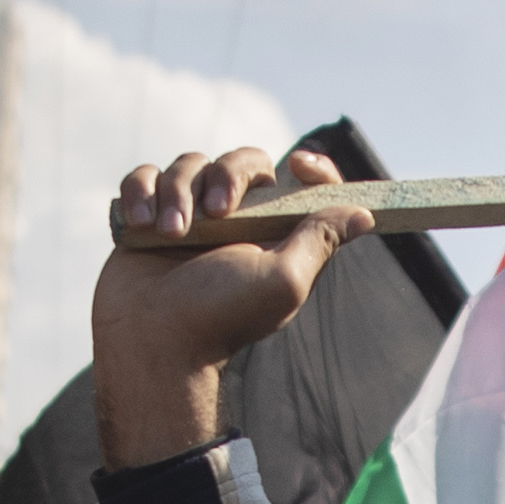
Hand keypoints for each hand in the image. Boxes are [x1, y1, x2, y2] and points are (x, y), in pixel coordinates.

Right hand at [92, 146, 364, 468]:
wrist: (153, 342)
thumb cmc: (221, 318)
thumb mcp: (284, 281)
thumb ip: (320, 241)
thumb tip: (364, 214)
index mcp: (272, 233)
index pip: (299, 184)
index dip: (311, 168)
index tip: (300, 165)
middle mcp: (233, 220)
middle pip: (240, 161)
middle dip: (227, 175)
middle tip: (217, 212)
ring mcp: (188, 216)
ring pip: (188, 165)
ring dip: (177, 192)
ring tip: (169, 234)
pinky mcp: (146, 217)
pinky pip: (143, 178)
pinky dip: (140, 193)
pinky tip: (141, 225)